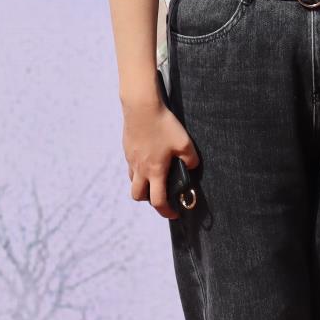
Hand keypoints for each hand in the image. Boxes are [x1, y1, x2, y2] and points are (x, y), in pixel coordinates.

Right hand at [122, 95, 198, 219]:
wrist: (141, 106)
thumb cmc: (163, 125)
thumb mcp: (185, 142)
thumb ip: (191, 159)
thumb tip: (192, 167)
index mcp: (155, 171)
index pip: (158, 201)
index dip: (167, 212)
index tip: (174, 213)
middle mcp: (140, 169)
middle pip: (138, 196)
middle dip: (149, 201)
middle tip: (161, 196)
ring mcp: (131, 159)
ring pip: (132, 181)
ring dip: (142, 184)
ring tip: (155, 177)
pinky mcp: (127, 148)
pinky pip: (131, 166)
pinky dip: (138, 169)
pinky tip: (148, 157)